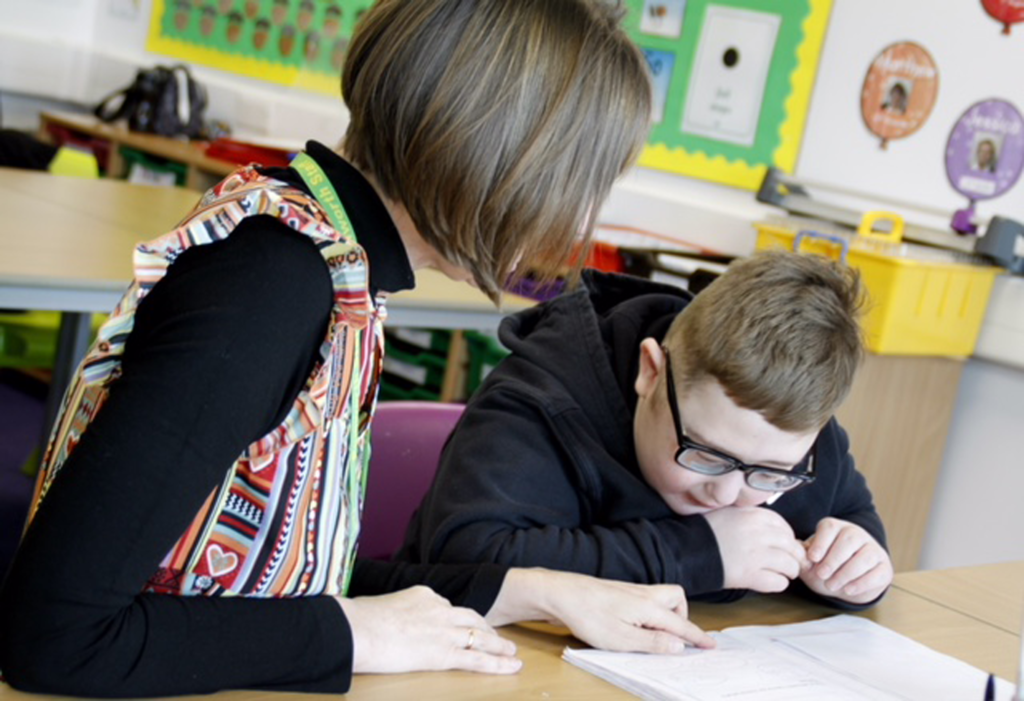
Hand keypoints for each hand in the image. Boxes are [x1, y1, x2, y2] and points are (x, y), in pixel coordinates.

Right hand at [337, 586, 520, 674]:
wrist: (358, 630)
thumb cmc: (357, 621)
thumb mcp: (377, 606)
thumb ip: (389, 612)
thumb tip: (377, 618)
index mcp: (423, 595)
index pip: (446, 606)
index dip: (457, 618)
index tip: (463, 624)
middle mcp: (439, 610)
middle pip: (471, 618)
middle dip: (487, 628)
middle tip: (498, 636)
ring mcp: (444, 631)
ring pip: (480, 637)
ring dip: (499, 645)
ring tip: (512, 652)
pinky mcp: (444, 654)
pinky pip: (477, 659)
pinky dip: (497, 664)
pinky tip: (511, 667)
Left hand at [486, 569, 715, 652]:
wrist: (560, 593)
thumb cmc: (588, 616)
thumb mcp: (622, 639)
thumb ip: (653, 642)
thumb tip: (680, 645)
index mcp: (648, 606)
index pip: (681, 624)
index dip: (697, 637)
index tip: (712, 645)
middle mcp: (643, 594)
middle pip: (676, 597)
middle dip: (682, 617)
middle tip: (674, 638)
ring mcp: (630, 589)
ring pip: (660, 596)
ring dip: (664, 613)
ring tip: (652, 634)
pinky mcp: (618, 590)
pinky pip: (645, 598)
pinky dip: (649, 611)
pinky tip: (634, 624)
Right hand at [704, 506, 809, 592]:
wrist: (687, 549)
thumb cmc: (707, 532)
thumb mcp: (732, 514)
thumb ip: (754, 518)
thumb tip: (778, 531)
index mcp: (754, 515)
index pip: (786, 528)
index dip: (788, 539)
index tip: (784, 546)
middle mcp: (759, 533)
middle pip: (793, 547)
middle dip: (794, 557)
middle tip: (790, 563)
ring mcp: (756, 555)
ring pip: (790, 566)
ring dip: (788, 572)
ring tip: (780, 573)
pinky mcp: (750, 575)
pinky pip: (778, 583)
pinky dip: (777, 584)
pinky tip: (768, 581)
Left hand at [800, 517, 892, 604]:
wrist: (847, 583)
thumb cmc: (825, 567)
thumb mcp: (810, 562)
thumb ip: (801, 556)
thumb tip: (792, 551)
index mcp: (835, 528)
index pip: (830, 527)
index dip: (821, 542)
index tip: (812, 557)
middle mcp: (856, 534)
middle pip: (849, 539)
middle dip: (834, 559)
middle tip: (822, 574)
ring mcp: (873, 549)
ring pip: (865, 556)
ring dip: (846, 572)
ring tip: (831, 585)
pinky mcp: (884, 567)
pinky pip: (877, 572)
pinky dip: (862, 582)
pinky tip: (848, 590)